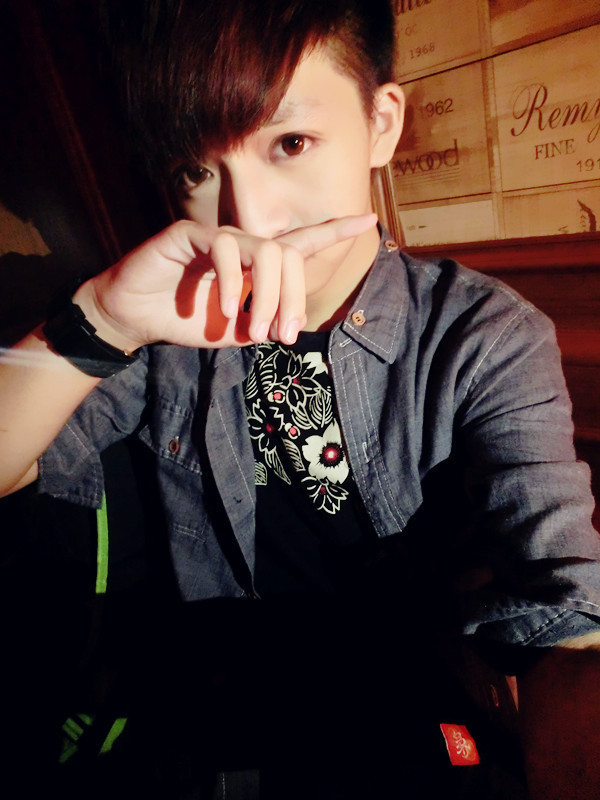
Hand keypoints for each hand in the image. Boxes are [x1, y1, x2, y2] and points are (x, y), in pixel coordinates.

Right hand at [74, 214, 376, 350]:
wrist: (137, 319)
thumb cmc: (188, 322)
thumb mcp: (234, 332)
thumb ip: (262, 323)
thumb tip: (288, 325)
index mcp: (257, 266)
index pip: (300, 244)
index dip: (334, 231)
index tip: (369, 219)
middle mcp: (243, 246)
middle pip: (290, 256)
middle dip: (295, 299)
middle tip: (284, 337)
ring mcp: (219, 236)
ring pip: (266, 252)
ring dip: (268, 297)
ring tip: (257, 331)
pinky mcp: (191, 234)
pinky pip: (226, 249)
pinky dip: (233, 283)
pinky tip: (224, 308)